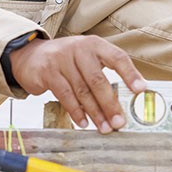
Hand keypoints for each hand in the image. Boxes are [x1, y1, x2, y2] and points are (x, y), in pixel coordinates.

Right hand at [10, 35, 145, 132]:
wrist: (30, 55)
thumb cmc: (66, 60)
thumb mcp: (86, 58)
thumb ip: (102, 73)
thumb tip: (122, 101)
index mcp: (94, 44)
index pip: (117, 57)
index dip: (130, 74)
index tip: (140, 90)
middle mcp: (79, 48)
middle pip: (98, 79)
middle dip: (110, 104)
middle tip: (119, 121)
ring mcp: (61, 59)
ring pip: (82, 90)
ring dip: (95, 113)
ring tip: (104, 127)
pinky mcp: (48, 72)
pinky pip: (65, 95)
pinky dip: (76, 112)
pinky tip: (83, 122)